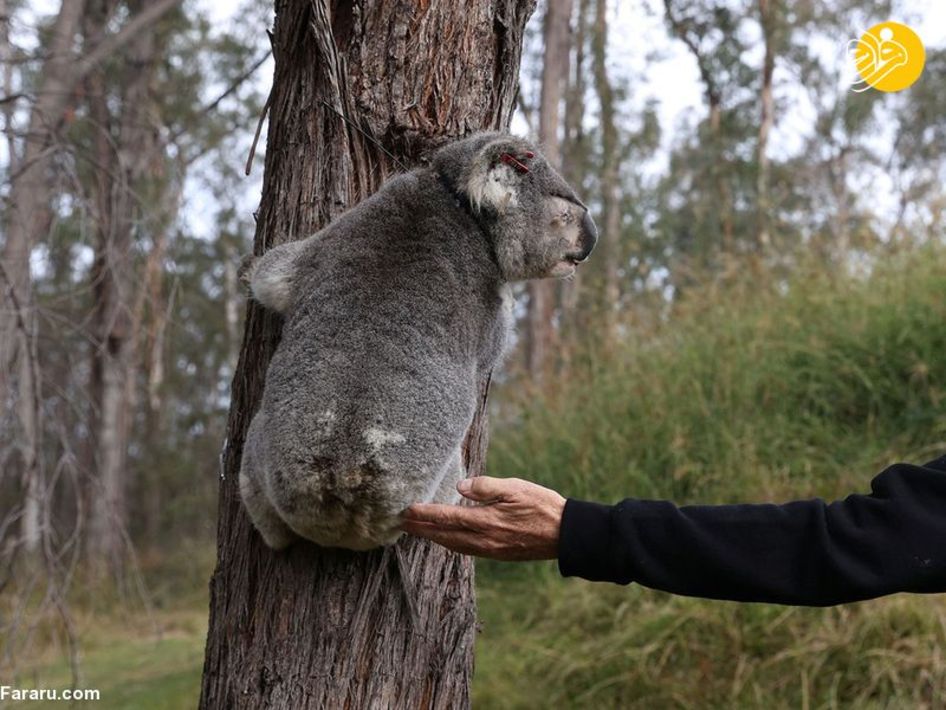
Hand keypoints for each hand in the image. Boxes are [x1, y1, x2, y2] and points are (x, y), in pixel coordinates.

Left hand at [400, 476, 565, 560]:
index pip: (447, 517)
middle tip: (402, 523)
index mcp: (486, 521)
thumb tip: (460, 486)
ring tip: (419, 530)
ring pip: (454, 545)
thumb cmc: (542, 506)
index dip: (425, 514)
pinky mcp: (498, 554)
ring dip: (434, 538)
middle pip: (445, 535)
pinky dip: (451, 543)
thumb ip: (485, 487)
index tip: (407, 510)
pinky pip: (467, 550)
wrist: (565, 534)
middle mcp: (484, 539)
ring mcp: (491, 549)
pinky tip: (448, 539)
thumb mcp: (515, 488)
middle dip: (422, 529)